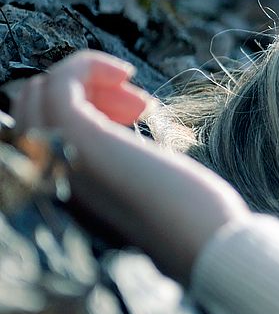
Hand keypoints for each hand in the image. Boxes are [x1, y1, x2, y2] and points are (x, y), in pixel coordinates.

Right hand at [9, 50, 251, 282]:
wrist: (211, 247)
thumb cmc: (194, 224)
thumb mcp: (149, 197)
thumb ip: (126, 177)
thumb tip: (131, 153)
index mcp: (67, 197)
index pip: (40, 139)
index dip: (82, 113)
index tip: (133, 111)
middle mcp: (52, 181)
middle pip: (33, 113)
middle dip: (81, 93)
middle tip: (137, 103)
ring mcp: (63, 161)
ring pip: (38, 96)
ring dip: (84, 78)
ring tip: (134, 89)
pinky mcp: (83, 142)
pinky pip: (58, 86)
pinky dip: (85, 66)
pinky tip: (125, 72)